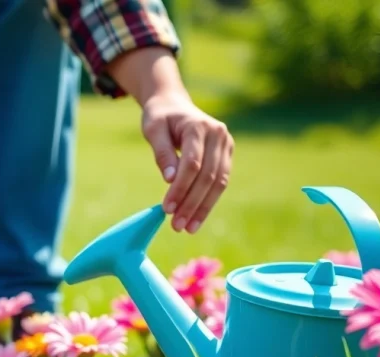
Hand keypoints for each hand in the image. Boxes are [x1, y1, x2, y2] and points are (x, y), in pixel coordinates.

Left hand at [141, 91, 233, 233]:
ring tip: (187, 228)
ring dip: (203, 208)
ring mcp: (226, 144)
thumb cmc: (160, 118)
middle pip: (207, 176)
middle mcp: (218, 134)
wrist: (174, 105)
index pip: (192, 163)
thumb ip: (162, 153)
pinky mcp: (227, 155)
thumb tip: (169, 180)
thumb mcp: (153, 130)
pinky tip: (196, 219)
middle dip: (192, 203)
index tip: (166, 209)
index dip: (180, 188)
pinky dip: (208, 202)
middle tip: (176, 226)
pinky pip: (220, 182)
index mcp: (199, 126)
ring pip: (218, 183)